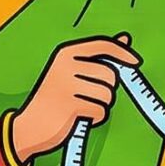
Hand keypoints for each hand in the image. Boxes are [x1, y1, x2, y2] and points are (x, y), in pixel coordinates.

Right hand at [10, 34, 136, 160]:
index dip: (123, 53)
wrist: (28, 128)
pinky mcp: (71, 106)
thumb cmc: (54, 99)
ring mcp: (68, 85)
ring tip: (81, 108)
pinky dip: (95, 118)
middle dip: (106, 90)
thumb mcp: (72, 72)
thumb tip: (125, 38)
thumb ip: (98, 56)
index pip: (103, 45)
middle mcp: (66, 66)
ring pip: (108, 95)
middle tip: (88, 97)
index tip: (136, 62)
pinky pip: (101, 111)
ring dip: (101, 105)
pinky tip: (79, 118)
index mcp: (65, 53)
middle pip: (110, 75)